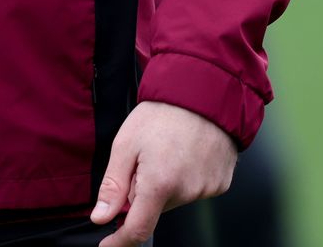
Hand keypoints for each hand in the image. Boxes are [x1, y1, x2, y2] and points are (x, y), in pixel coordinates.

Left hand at [89, 100, 236, 246]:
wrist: (205, 91)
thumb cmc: (163, 112)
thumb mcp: (126, 143)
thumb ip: (113, 185)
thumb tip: (101, 217)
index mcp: (159, 184)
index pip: (137, 230)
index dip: (119, 242)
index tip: (106, 245)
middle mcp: (186, 192)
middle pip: (154, 208)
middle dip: (143, 192)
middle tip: (144, 159)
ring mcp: (207, 189)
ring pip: (174, 199)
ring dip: (165, 184)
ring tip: (168, 149)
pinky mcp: (221, 183)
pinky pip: (195, 190)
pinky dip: (186, 178)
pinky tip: (186, 153)